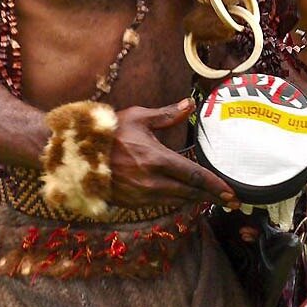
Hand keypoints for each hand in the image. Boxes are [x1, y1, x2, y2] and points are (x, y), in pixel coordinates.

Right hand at [110, 100, 238, 209]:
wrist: (76, 156)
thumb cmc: (109, 133)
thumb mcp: (139, 117)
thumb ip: (167, 114)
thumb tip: (190, 103)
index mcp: (157, 159)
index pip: (193, 175)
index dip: (214, 185)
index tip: (231, 193)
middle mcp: (151, 182)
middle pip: (189, 192)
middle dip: (211, 196)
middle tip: (230, 200)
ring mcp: (140, 195)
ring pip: (176, 200)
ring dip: (194, 198)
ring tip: (211, 197)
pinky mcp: (131, 203)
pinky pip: (160, 202)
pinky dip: (175, 199)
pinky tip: (184, 195)